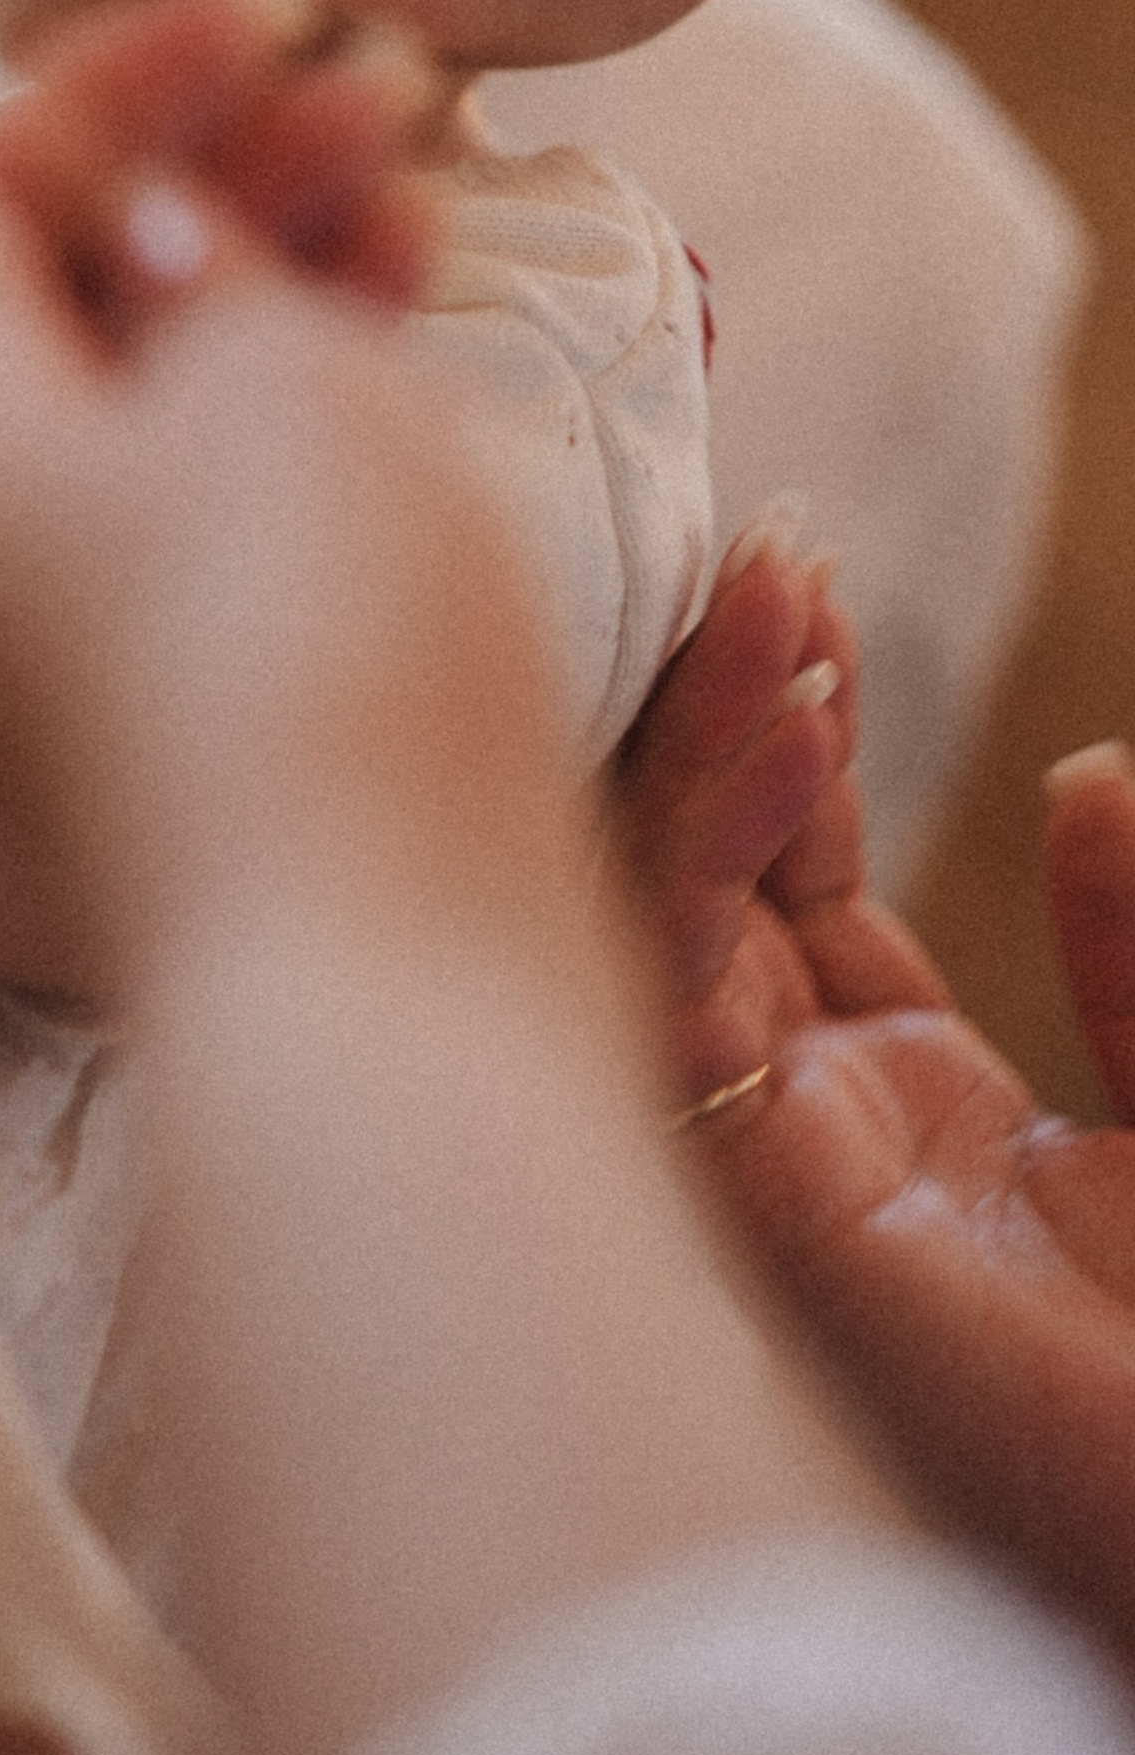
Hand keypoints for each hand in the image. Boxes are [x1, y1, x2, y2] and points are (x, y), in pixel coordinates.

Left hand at [0, 0, 559, 968]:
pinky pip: (243, 496)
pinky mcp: (223, 706)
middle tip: (369, 73)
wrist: (383, 968)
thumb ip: (202, 276)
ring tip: (414, 173)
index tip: (262, 11)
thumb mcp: (258, 382)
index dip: (101, 75)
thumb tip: (158, 242)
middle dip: (212, 156)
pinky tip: (418, 316)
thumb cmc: (300, 640)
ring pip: (169, 390)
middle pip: (65, 290)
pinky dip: (322, 387)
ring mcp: (109, 633)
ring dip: (281, 259)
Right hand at [648, 646, 1134, 1658]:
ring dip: (709, 745)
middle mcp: (805, 1128)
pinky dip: (717, 840)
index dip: (793, 735)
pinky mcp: (764, 1196)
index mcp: (896, 1107)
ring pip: (667, 912)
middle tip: (765, 558)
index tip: (813, 594)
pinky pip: (692, 978)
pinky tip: (792, 727)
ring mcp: (774, 1163)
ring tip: (778, 599)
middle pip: (707, 880)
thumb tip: (1088, 771)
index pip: (789, 882)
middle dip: (721, 713)